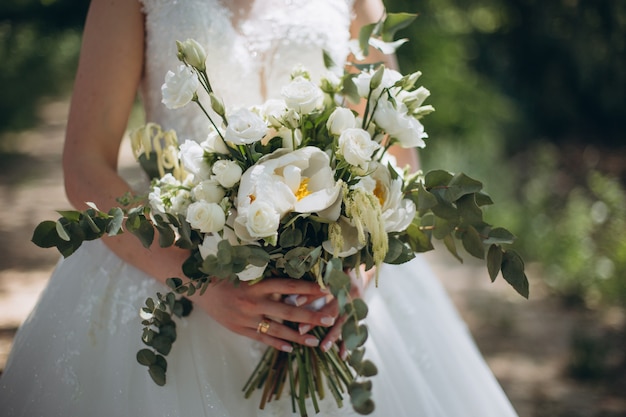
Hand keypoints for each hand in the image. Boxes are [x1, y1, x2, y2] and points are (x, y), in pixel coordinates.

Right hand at [192, 278, 337, 351]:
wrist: (198, 287)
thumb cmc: (225, 275)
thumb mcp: (246, 272)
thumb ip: (266, 279)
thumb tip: (292, 281)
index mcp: (257, 284)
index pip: (288, 286)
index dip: (307, 288)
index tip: (326, 289)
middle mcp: (253, 302)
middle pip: (288, 311)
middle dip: (310, 317)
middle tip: (329, 320)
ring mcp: (246, 318)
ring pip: (277, 329)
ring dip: (298, 337)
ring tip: (315, 342)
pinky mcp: (239, 329)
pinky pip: (261, 338)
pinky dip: (276, 343)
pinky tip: (290, 348)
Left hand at [300, 266, 373, 356]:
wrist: (360, 275)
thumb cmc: (339, 273)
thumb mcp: (328, 275)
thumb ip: (312, 289)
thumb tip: (293, 301)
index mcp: (345, 281)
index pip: (325, 290)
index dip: (310, 297)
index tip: (294, 304)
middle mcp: (354, 295)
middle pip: (335, 310)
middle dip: (318, 321)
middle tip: (301, 331)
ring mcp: (360, 307)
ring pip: (346, 323)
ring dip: (334, 336)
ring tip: (323, 348)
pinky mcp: (361, 316)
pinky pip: (354, 331)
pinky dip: (348, 343)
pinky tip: (341, 356)